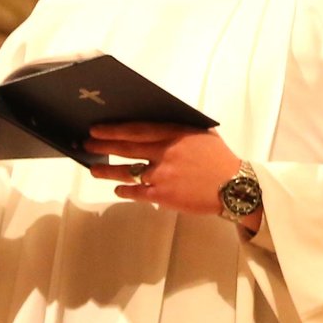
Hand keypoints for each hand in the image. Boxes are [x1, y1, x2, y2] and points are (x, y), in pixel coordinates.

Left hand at [86, 123, 245, 218]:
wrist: (236, 187)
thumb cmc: (220, 160)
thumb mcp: (202, 135)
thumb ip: (178, 129)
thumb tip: (153, 127)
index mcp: (175, 134)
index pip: (137, 129)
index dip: (114, 129)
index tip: (97, 129)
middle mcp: (166, 152)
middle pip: (127, 148)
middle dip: (103, 146)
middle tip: (87, 145)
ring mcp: (163, 175)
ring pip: (127, 171)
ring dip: (107, 171)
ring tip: (94, 170)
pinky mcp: (164, 195)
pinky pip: (137, 192)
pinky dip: (125, 191)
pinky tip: (118, 190)